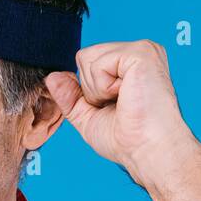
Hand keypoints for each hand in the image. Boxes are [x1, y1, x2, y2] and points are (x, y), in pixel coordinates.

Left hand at [45, 40, 200, 182]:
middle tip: (119, 105)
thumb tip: (52, 77)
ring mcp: (142, 49)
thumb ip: (71, 97)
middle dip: (91, 89)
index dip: (89, 91)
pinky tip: (126, 96)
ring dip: (97, 90)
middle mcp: (139, 51)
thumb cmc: (128, 140)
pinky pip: (98, 64)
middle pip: (84, 56)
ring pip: (87, 58)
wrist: (148, 151)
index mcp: (131, 63)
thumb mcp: (89, 117)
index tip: (114, 107)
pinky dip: (104, 87)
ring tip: (123, 101)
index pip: (87, 62)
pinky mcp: (141, 53)